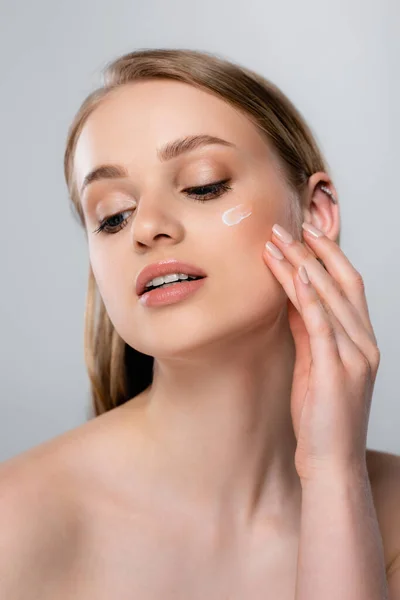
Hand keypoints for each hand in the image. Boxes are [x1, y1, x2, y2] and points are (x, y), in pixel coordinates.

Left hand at [263, 222, 379, 481]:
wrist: (331, 462)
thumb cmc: (322, 417)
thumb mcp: (314, 366)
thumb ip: (308, 332)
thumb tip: (292, 299)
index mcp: (361, 342)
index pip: (347, 286)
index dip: (328, 256)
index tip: (305, 233)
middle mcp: (364, 343)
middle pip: (343, 282)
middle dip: (314, 250)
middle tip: (287, 226)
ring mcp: (354, 356)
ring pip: (330, 297)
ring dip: (302, 266)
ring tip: (277, 242)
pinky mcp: (337, 370)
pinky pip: (322, 324)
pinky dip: (309, 296)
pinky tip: (296, 275)